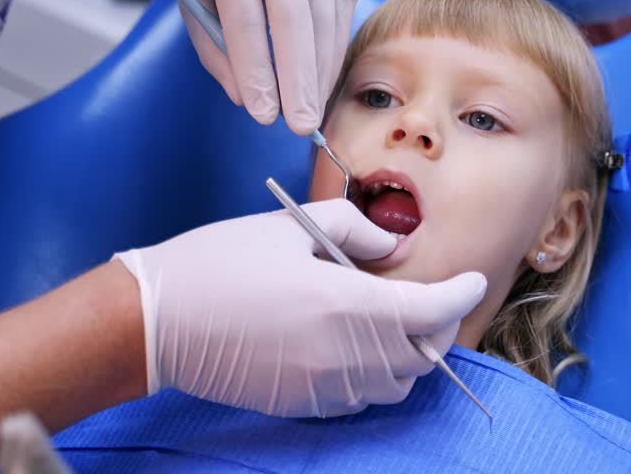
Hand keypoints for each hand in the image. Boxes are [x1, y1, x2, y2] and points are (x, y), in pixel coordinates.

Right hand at [115, 199, 486, 416]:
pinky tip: (353, 346)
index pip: (431, 311)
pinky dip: (373, 375)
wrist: (157, 320)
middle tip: (433, 298)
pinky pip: (359, 397)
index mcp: (343, 303)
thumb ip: (352, 229)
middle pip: (422, 355)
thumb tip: (391, 245)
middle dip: (438, 327)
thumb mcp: (287, 227)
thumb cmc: (218, 264)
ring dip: (408, 355)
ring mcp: (322, 385)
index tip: (473, 280)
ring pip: (395, 383)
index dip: (461, 295)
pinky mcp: (301, 403)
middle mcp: (342, 353)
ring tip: (393, 322)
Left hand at [175, 0, 358, 134]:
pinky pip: (343, 6)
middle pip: (297, 22)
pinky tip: (324, 75)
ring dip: (321, 70)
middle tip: (301, 125)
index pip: (247, 21)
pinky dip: (334, 45)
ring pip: (328, 18)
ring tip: (312, 109)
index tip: (263, 114)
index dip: (257, 71)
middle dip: (300, 80)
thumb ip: (213, 45)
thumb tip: (247, 98)